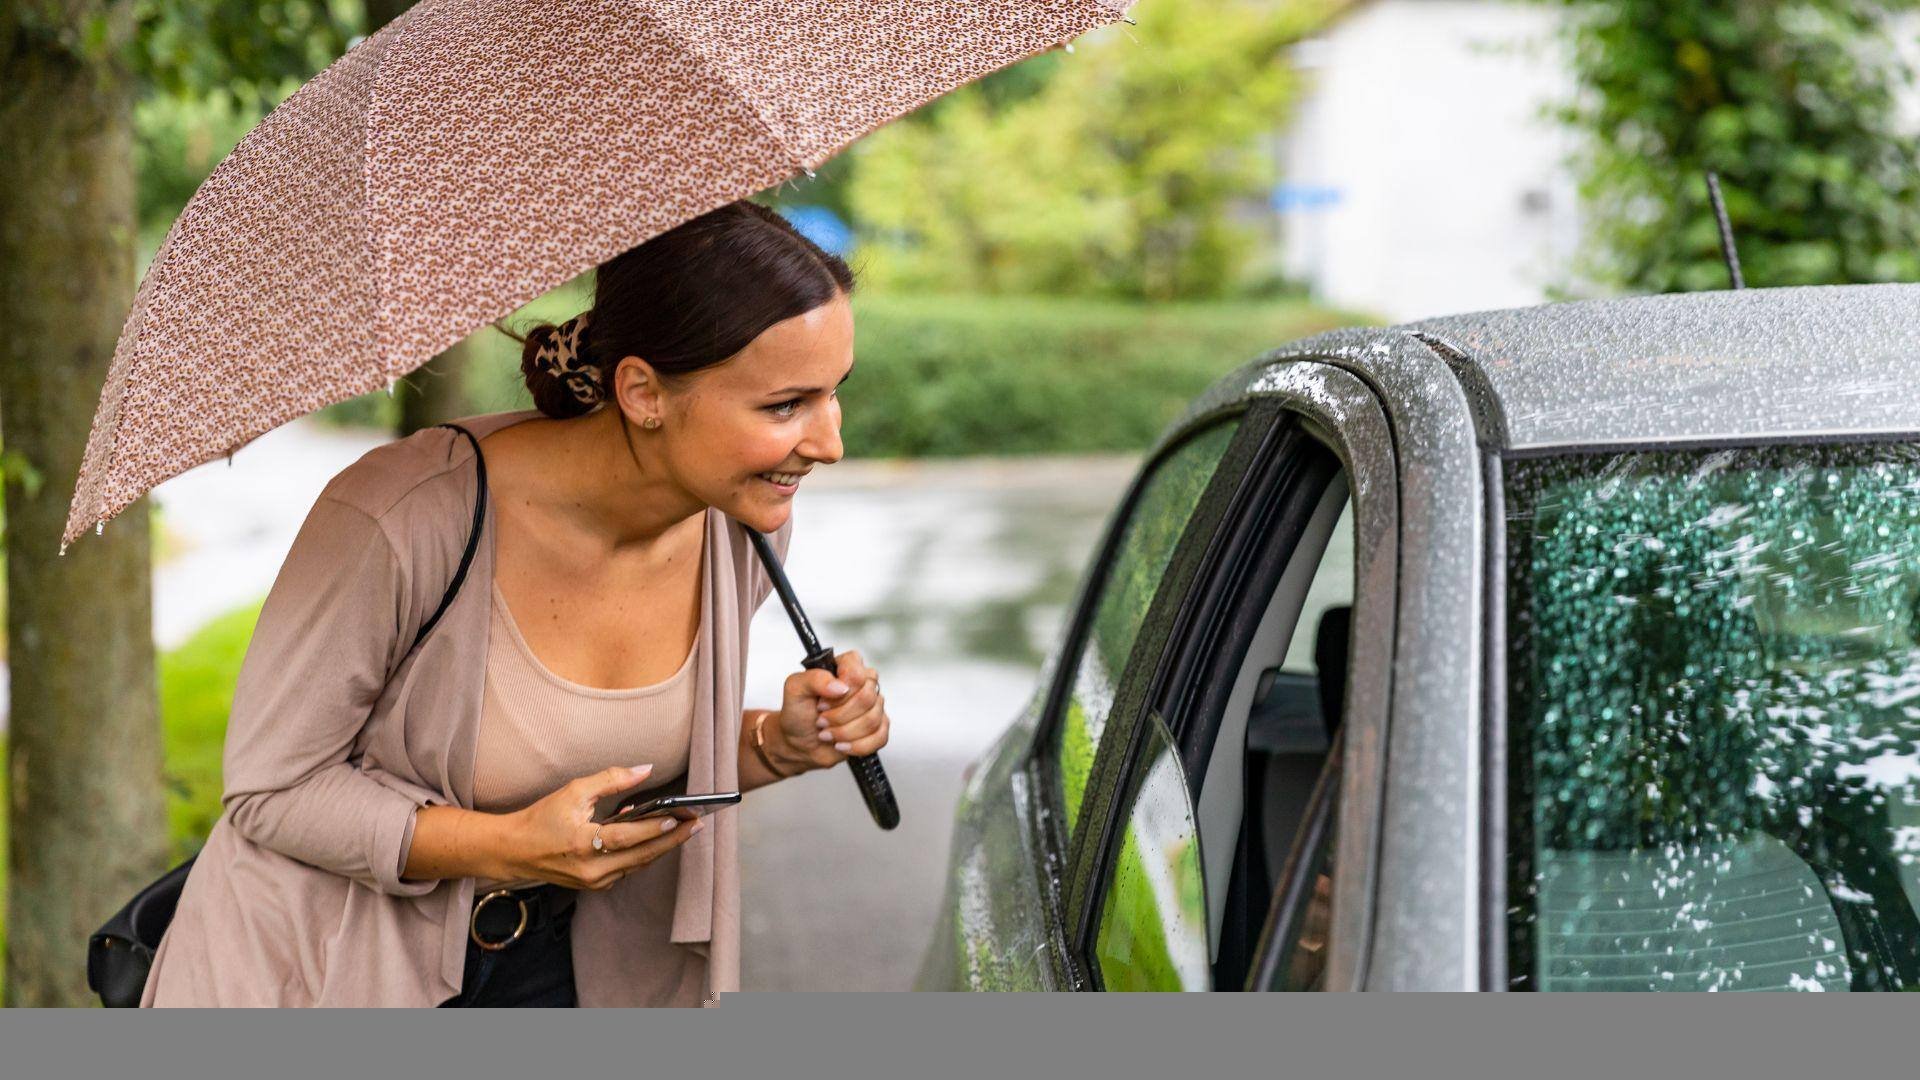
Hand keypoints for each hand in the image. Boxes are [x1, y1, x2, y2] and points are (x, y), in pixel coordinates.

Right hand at [501, 764, 700, 890]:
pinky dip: (641, 852)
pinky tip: (653, 836)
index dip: (656, 828)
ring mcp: (594, 882)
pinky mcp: (595, 885)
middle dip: (672, 840)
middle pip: (642, 856)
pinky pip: (627, 868)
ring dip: (660, 847)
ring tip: (683, 828)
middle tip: (697, 825)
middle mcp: (591, 869)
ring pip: (638, 864)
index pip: (628, 837)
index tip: (681, 817)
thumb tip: (645, 769)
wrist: (514, 850)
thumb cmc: (542, 818)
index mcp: (582, 844)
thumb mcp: (573, 791)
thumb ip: (612, 779)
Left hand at [769, 649, 889, 773]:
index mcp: (846, 666)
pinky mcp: (878, 727)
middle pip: (867, 698)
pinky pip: (879, 737)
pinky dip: (856, 746)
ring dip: (844, 733)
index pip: (857, 673)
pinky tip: (841, 744)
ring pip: (872, 720)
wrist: (799, 743)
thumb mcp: (795, 689)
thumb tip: (840, 686)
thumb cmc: (798, 714)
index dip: (840, 692)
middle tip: (821, 720)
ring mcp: (874, 705)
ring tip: (827, 733)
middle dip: (839, 716)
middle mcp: (864, 683)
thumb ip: (814, 678)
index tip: (821, 703)